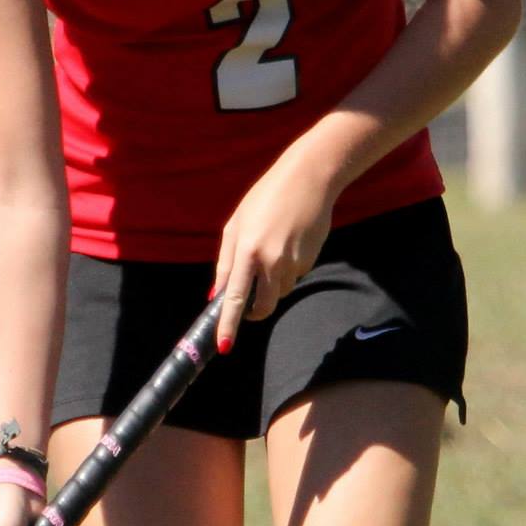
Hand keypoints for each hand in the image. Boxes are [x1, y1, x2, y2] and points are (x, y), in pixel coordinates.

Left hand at [211, 144, 338, 352]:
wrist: (309, 178)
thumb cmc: (265, 199)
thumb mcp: (236, 225)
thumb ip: (225, 262)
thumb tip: (215, 295)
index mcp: (247, 250)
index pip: (235, 297)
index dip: (229, 325)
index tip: (224, 347)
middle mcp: (270, 260)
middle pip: (263, 306)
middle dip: (256, 312)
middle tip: (250, 307)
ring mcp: (293, 262)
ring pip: (280, 292)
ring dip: (272, 285)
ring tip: (272, 252)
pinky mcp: (310, 260)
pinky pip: (294, 277)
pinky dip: (288, 270)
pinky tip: (289, 243)